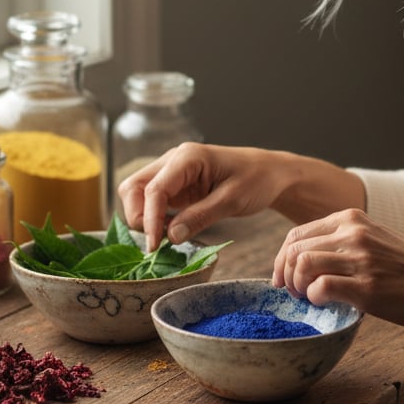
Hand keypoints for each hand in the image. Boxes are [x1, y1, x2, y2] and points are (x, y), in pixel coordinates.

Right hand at [118, 144, 290, 250]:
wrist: (270, 173)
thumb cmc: (256, 180)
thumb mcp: (231, 200)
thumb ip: (200, 217)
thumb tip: (170, 237)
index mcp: (187, 157)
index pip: (153, 188)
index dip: (149, 219)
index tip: (155, 246)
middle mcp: (173, 161)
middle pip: (133, 187)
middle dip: (138, 216)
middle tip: (157, 241)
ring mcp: (172, 172)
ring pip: (137, 193)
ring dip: (144, 217)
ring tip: (166, 237)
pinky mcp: (175, 185)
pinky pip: (152, 201)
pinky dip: (154, 218)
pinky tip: (171, 231)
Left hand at [272, 208, 403, 328]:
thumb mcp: (376, 240)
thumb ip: (345, 243)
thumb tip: (308, 263)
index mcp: (351, 219)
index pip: (297, 233)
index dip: (283, 258)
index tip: (284, 277)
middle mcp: (353, 233)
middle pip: (294, 248)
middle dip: (284, 273)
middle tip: (292, 293)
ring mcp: (360, 258)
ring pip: (303, 264)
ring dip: (297, 286)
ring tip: (307, 299)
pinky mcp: (367, 286)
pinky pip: (321, 287)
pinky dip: (314, 298)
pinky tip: (325, 304)